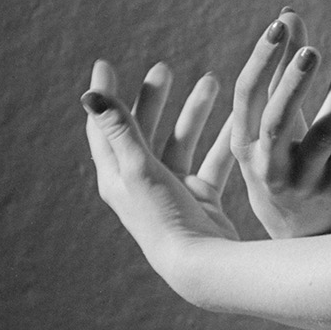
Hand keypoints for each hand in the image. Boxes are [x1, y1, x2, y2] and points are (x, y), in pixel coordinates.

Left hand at [81, 56, 240, 271]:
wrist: (201, 265)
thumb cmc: (164, 217)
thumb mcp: (139, 168)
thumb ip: (120, 128)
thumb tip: (90, 94)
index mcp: (117, 175)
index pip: (103, 127)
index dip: (105, 96)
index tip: (106, 63)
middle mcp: (141, 182)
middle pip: (143, 129)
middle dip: (154, 97)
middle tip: (164, 69)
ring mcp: (173, 190)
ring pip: (181, 141)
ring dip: (194, 112)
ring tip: (213, 82)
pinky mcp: (201, 199)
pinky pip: (212, 160)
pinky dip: (224, 139)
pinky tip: (240, 118)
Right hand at [229, 9, 330, 238]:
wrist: (299, 234)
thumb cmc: (281, 162)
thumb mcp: (269, 123)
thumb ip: (280, 69)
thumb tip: (289, 13)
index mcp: (244, 144)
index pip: (246, 96)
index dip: (262, 60)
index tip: (280, 25)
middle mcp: (269, 165)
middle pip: (277, 121)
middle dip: (293, 84)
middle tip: (312, 50)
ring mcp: (304, 181)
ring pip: (323, 135)